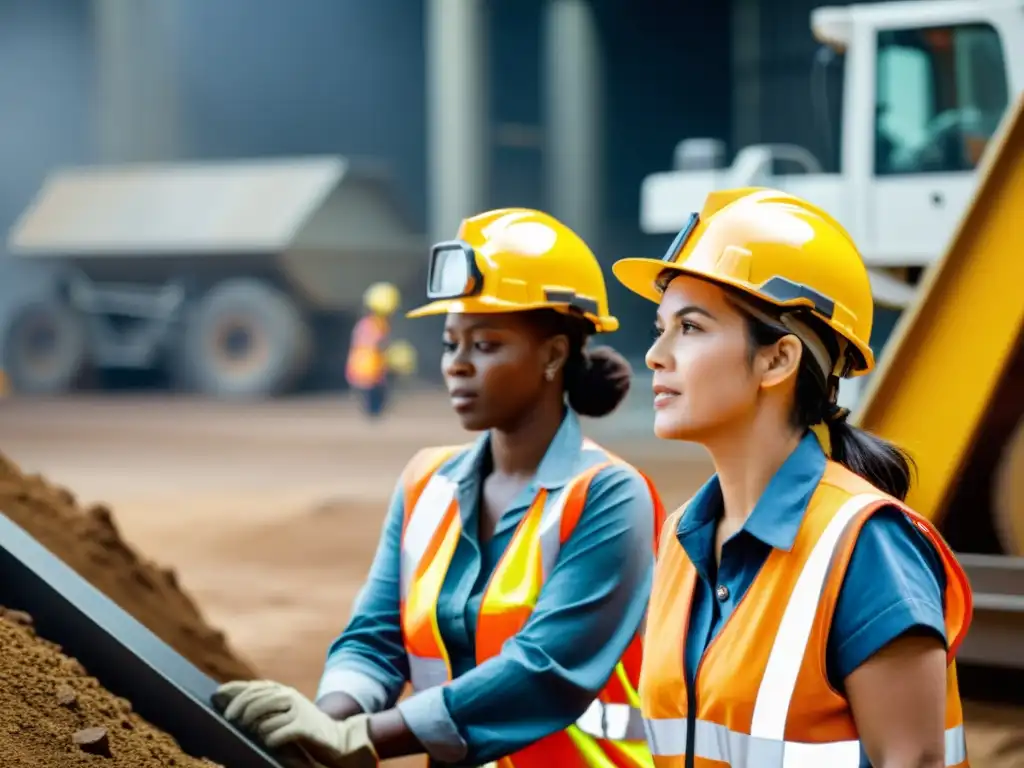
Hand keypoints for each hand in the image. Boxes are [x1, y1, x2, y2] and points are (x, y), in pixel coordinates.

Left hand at [214, 680, 377, 766]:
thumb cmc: (304, 726)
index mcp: (283, 691)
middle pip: (255, 700)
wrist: (337, 738)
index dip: (234, 689)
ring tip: (249, 734)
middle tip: (228, 720)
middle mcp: (289, 696)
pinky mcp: (304, 727)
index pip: (254, 687)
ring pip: (264, 718)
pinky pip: (277, 734)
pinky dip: (270, 740)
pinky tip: (269, 744)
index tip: (216, 695)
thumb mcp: (285, 711)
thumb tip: (230, 705)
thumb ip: (264, 706)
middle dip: (237, 710)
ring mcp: (297, 711)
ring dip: (253, 728)